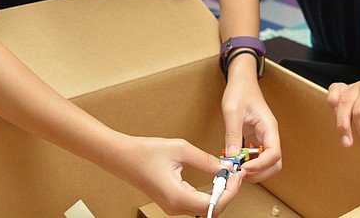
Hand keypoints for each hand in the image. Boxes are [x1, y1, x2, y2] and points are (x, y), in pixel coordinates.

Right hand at [109, 135, 241, 216]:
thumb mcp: (181, 149)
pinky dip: (210, 194)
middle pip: (212, 210)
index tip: (237, 174)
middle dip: (228, 193)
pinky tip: (215, 179)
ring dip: (220, 194)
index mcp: (178, 197)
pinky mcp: (171, 202)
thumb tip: (226, 167)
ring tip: (227, 174)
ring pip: (205, 209)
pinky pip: (196, 204)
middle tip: (236, 173)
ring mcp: (172, 207)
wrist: (121, 157)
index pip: (215, 204)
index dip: (231, 191)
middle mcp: (176, 207)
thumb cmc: (147, 152)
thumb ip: (206, 160)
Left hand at [220, 69, 281, 181]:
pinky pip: (256, 157)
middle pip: (274, 163)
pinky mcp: (254, 139)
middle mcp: (269, 134)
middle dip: (260, 173)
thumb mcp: (232, 111)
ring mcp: (262, 137)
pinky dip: (247, 163)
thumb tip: (232, 157)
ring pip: (267, 162)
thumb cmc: (240, 91)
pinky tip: (235, 161)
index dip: (261, 165)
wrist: (241, 80)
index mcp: (268, 127)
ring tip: (236, 168)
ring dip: (254, 170)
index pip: (274, 153)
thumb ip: (232, 134)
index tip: (244, 168)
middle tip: (241, 174)